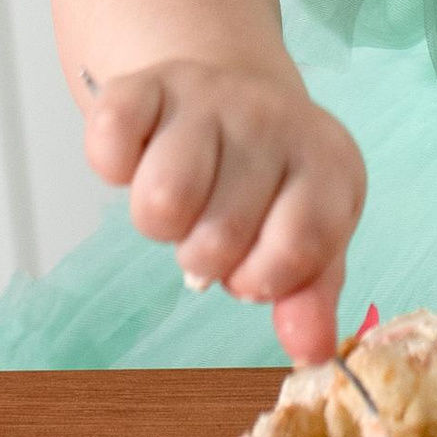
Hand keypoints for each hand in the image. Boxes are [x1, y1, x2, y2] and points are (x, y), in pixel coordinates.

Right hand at [83, 58, 365, 363]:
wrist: (234, 93)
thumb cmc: (273, 183)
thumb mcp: (308, 235)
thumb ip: (310, 296)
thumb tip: (311, 352)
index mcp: (327, 162)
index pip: (299, 247)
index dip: (263, 277)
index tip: (254, 264)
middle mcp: (273, 120)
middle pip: (218, 238)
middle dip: (207, 255)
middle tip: (214, 223)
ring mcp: (209, 95)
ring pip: (161, 201)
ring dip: (162, 221)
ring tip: (184, 197)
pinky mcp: (147, 84)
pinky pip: (109, 145)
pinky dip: (115, 167)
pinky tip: (142, 156)